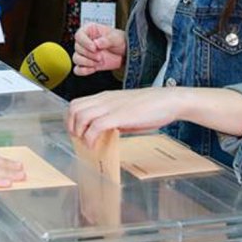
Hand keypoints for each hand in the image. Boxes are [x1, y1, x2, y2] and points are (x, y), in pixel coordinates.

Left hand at [68, 87, 185, 147]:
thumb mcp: (126, 109)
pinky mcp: (119, 116)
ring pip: (81, 115)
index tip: (76, 132)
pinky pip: (96, 126)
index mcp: (105, 96)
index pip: (77, 103)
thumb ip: (112, 118)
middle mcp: (104, 99)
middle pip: (74, 108)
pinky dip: (90, 138)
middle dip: (71, 125)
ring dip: (79, 132)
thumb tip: (103, 132)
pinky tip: (95, 146)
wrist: (169, 100)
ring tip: (86, 143)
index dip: (72, 119)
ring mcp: (111, 106)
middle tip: (78, 138)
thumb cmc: (151, 106)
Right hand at [72, 23, 125, 75]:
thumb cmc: (120, 41)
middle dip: (89, 54)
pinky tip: (93, 69)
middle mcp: (85, 41)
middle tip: (100, 56)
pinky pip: (78, 69)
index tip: (94, 48)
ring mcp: (85, 53)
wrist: (125, 54)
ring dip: (86, 62)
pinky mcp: (87, 64)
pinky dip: (83, 71)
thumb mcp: (116, 38)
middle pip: (77, 48)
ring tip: (98, 62)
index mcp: (89, 30)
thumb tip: (97, 43)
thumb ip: (107, 40)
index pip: (79, 36)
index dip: (85, 43)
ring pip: (76, 58)